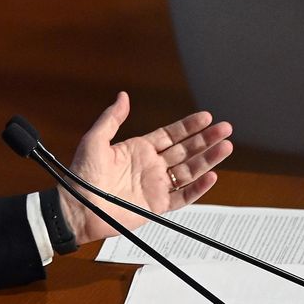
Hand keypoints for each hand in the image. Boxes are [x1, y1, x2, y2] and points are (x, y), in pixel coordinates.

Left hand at [63, 92, 232, 244]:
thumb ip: (111, 118)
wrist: (77, 207)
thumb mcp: (94, 140)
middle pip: (185, 150)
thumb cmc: (81, 174)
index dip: (189, 126)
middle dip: (206, 139)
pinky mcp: (156, 205)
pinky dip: (198, 188)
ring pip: (189, 171)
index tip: (206, 117)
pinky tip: (211, 176)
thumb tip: (123, 96)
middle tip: (225, 128)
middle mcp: (150, 166)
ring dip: (208, 159)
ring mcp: (155, 185)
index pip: (170, 135)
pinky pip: (182, 196)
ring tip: (226, 147)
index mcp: (137, 149)